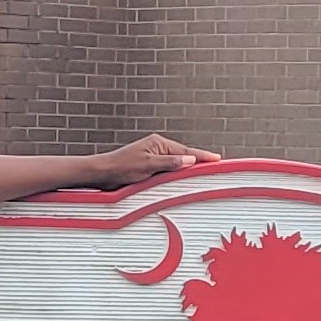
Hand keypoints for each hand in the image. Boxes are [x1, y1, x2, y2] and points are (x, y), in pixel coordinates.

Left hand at [89, 134, 215, 184]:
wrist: (103, 173)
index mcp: (159, 143)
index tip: (217, 159)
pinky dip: (178, 172)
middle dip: (199, 160)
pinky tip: (182, 176)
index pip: (186, 151)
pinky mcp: (149, 165)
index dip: (202, 156)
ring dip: (188, 166)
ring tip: (204, 170)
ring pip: (177, 162)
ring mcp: (154, 156)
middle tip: (215, 164)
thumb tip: (190, 159)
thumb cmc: (121, 167)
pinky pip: (169, 168)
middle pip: (184, 155)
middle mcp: (158, 148)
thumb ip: (170, 163)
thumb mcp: (147, 166)